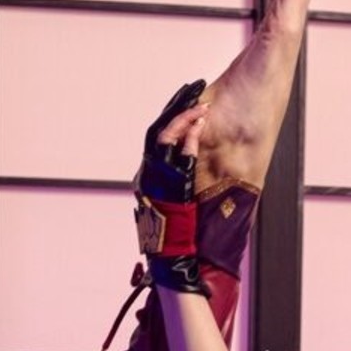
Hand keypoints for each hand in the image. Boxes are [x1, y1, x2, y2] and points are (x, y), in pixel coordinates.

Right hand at [134, 81, 208, 295]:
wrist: (172, 260)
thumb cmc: (175, 240)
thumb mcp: (172, 207)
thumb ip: (177, 186)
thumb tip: (189, 176)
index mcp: (149, 176)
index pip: (158, 136)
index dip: (172, 115)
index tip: (186, 99)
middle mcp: (149, 174)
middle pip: (159, 130)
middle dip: (177, 108)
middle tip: (194, 89)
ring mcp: (158, 179)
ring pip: (166, 138)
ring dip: (184, 118)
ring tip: (201, 103)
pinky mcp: (171, 186)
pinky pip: (179, 156)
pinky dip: (189, 138)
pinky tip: (201, 123)